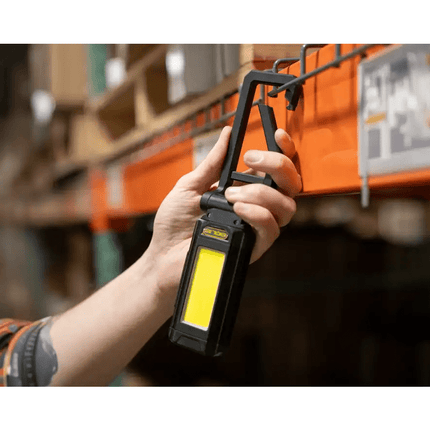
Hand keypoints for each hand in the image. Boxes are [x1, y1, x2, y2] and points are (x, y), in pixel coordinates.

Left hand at [144, 126, 301, 298]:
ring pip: (286, 206)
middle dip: (278, 165)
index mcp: (245, 190)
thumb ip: (212, 163)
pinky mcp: (254, 247)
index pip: (276, 169)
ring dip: (261, 193)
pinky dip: (257, 214)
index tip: (276, 135)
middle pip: (290, 184)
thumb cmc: (175, 223)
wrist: (164, 254)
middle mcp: (257, 207)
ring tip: (231, 195)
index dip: (283, 150)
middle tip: (251, 160)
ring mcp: (257, 227)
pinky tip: (238, 208)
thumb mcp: (190, 185)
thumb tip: (226, 135)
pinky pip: (272, 229)